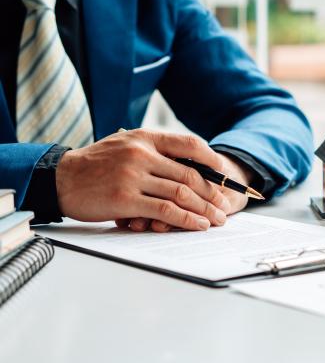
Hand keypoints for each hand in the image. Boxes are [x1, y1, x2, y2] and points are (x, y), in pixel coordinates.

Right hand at [56, 129, 230, 230]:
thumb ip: (153, 150)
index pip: (188, 144)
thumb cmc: (96, 164)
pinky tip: (197, 225)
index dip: (211, 160)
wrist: (61, 178)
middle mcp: (141, 153)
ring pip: (181, 193)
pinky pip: (165, 210)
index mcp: (144, 137)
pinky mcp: (126, 199)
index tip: (224, 173)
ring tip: (216, 219)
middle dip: (212, 192)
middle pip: (189, 174)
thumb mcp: (125, 145)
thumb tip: (186, 163)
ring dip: (204, 209)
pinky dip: (185, 219)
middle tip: (224, 205)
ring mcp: (133, 176)